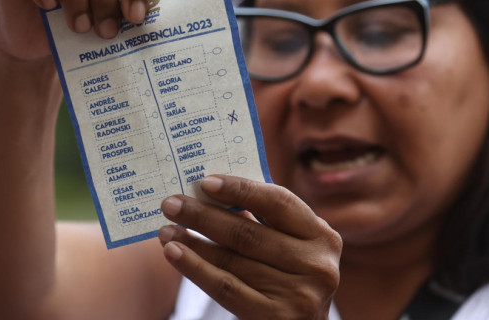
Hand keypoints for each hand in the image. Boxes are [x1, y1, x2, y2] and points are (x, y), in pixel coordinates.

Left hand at [159, 176, 341, 319]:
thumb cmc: (288, 277)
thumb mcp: (291, 246)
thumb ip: (264, 221)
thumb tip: (210, 192)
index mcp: (322, 237)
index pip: (278, 202)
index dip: (241, 189)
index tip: (205, 182)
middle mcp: (317, 266)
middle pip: (248, 233)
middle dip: (204, 216)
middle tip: (171, 204)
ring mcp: (299, 295)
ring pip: (232, 260)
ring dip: (192, 242)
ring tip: (166, 231)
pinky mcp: (276, 318)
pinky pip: (225, 287)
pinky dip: (195, 268)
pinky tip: (173, 253)